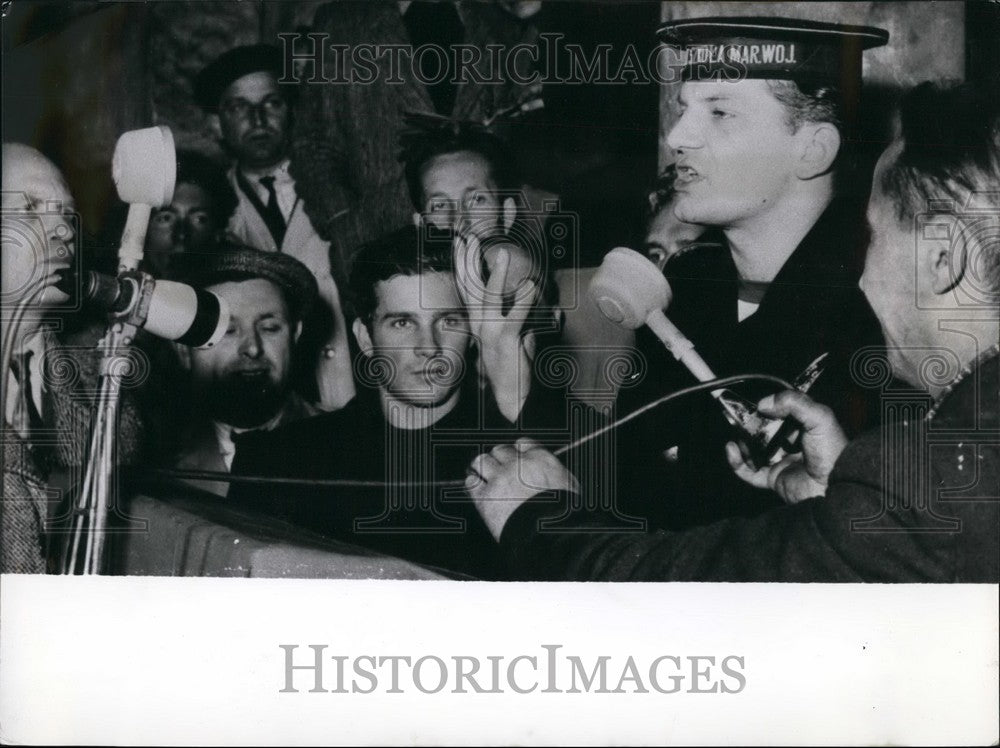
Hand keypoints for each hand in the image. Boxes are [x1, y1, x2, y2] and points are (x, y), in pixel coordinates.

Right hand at [453, 233, 536, 421]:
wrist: (512, 398)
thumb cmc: (516, 368)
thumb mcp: (521, 338)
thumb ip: (528, 318)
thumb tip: (548, 305)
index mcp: (479, 322)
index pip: (468, 288)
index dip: (464, 265)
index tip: (462, 244)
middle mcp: (480, 325)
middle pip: (471, 287)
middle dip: (467, 262)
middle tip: (466, 238)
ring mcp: (491, 333)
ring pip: (489, 299)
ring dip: (495, 275)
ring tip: (502, 254)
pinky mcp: (506, 341)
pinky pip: (515, 318)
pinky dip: (523, 301)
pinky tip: (530, 286)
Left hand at [467, 438, 577, 540]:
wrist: (546, 533)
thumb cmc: (562, 514)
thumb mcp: (568, 487)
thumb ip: (554, 476)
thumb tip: (552, 478)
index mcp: (540, 460)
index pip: (523, 443)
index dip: (518, 451)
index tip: (517, 457)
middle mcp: (517, 464)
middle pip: (500, 450)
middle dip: (499, 459)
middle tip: (499, 469)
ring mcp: (498, 479)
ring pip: (482, 461)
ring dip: (482, 468)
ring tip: (482, 475)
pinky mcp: (484, 497)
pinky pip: (471, 482)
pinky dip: (472, 483)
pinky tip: (475, 487)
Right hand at [725, 390, 848, 503]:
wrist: (833, 488)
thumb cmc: (832, 453)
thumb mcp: (819, 418)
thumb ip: (794, 403)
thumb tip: (763, 404)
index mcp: (805, 427)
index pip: (782, 412)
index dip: (768, 406)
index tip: (757, 403)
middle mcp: (792, 443)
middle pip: (764, 429)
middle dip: (750, 423)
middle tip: (740, 417)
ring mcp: (781, 461)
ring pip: (754, 449)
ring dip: (741, 441)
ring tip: (736, 434)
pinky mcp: (773, 478)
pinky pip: (748, 471)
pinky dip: (736, 461)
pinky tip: (731, 449)